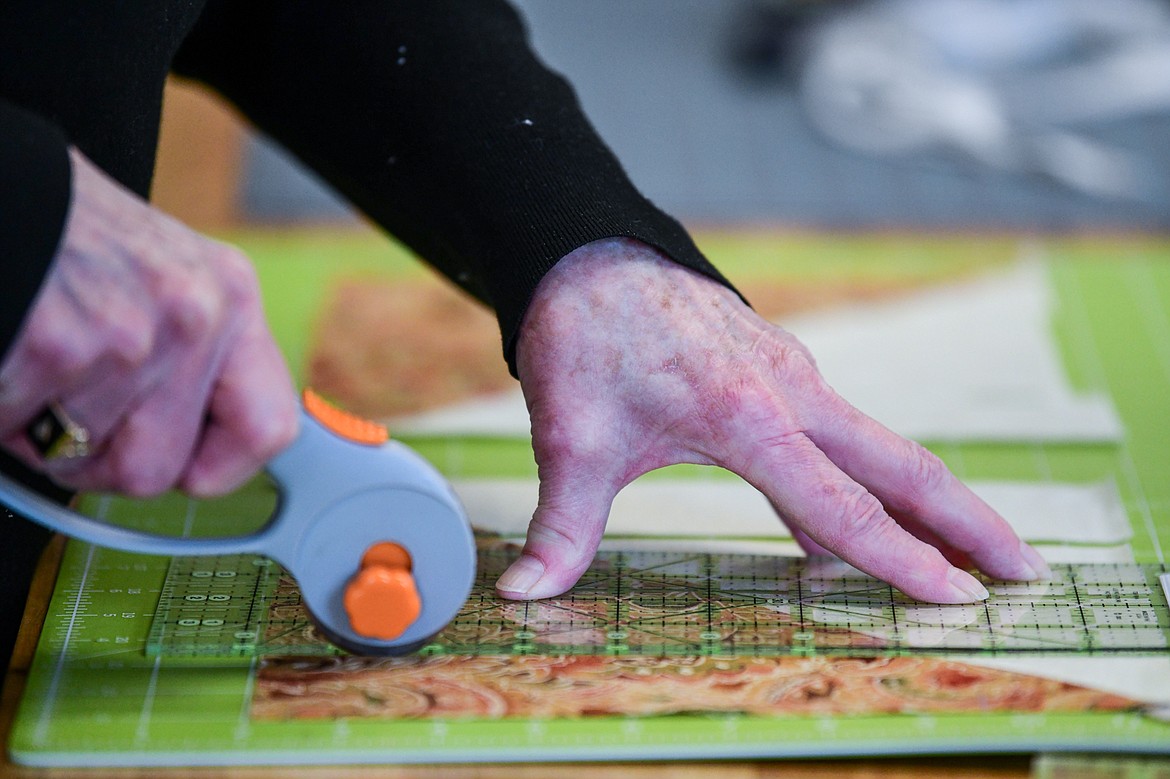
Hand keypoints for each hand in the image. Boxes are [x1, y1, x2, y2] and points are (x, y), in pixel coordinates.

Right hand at [0, 148, 297, 496]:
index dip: (220, 466)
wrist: (6, 184)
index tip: (190, 470)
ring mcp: (127, 335)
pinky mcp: (53, 344)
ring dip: (40, 430)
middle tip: (69, 418)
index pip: (270, 427)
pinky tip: (11, 359)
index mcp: (233, 299)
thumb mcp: (170, 277)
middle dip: (98, 460)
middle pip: (155, 469)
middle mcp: (195, 317)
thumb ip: (196, 357)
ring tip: (36, 364)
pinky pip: (16, 432)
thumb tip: (199, 448)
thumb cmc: (76, 231)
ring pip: (79, 458)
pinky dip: (1, 412)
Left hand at [496, 238, 1049, 602]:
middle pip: (900, 464)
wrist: (587, 254)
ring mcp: (789, 376)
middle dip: (966, 521)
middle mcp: (787, 392)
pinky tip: (839, 527)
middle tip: (1022, 570)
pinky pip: (836, 434)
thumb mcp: (570, 437)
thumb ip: (562, 524)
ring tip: (964, 554)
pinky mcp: (777, 370)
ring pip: (877, 445)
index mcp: (747, 415)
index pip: (838, 506)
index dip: (899, 558)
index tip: (957, 598)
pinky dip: (861, 480)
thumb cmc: (585, 340)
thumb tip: (525, 592)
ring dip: (924, 501)